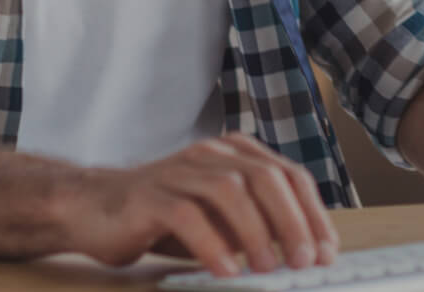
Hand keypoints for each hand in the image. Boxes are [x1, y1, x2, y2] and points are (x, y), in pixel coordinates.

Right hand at [61, 133, 339, 274]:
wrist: (96, 206)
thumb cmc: (165, 214)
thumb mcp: (218, 217)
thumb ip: (253, 223)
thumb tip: (302, 252)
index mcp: (234, 152)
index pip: (287, 173)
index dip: (311, 211)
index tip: (326, 250)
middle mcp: (211, 154)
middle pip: (265, 177)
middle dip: (291, 220)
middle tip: (305, 260)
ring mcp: (180, 171)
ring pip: (230, 190)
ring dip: (256, 231)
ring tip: (268, 268)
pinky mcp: (151, 195)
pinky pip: (187, 214)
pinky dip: (212, 244)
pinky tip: (226, 271)